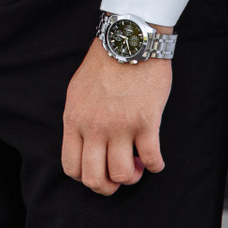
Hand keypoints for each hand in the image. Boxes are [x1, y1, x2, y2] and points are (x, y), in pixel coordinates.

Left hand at [61, 38, 172, 195]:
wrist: (128, 41)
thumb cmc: (104, 64)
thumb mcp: (78, 92)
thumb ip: (78, 118)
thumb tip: (84, 143)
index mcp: (74, 120)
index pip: (71, 167)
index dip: (86, 178)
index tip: (99, 170)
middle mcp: (94, 127)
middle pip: (94, 179)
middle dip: (108, 187)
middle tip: (119, 175)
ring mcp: (120, 126)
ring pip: (122, 175)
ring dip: (132, 176)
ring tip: (138, 164)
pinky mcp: (146, 122)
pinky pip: (151, 159)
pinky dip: (155, 166)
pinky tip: (156, 159)